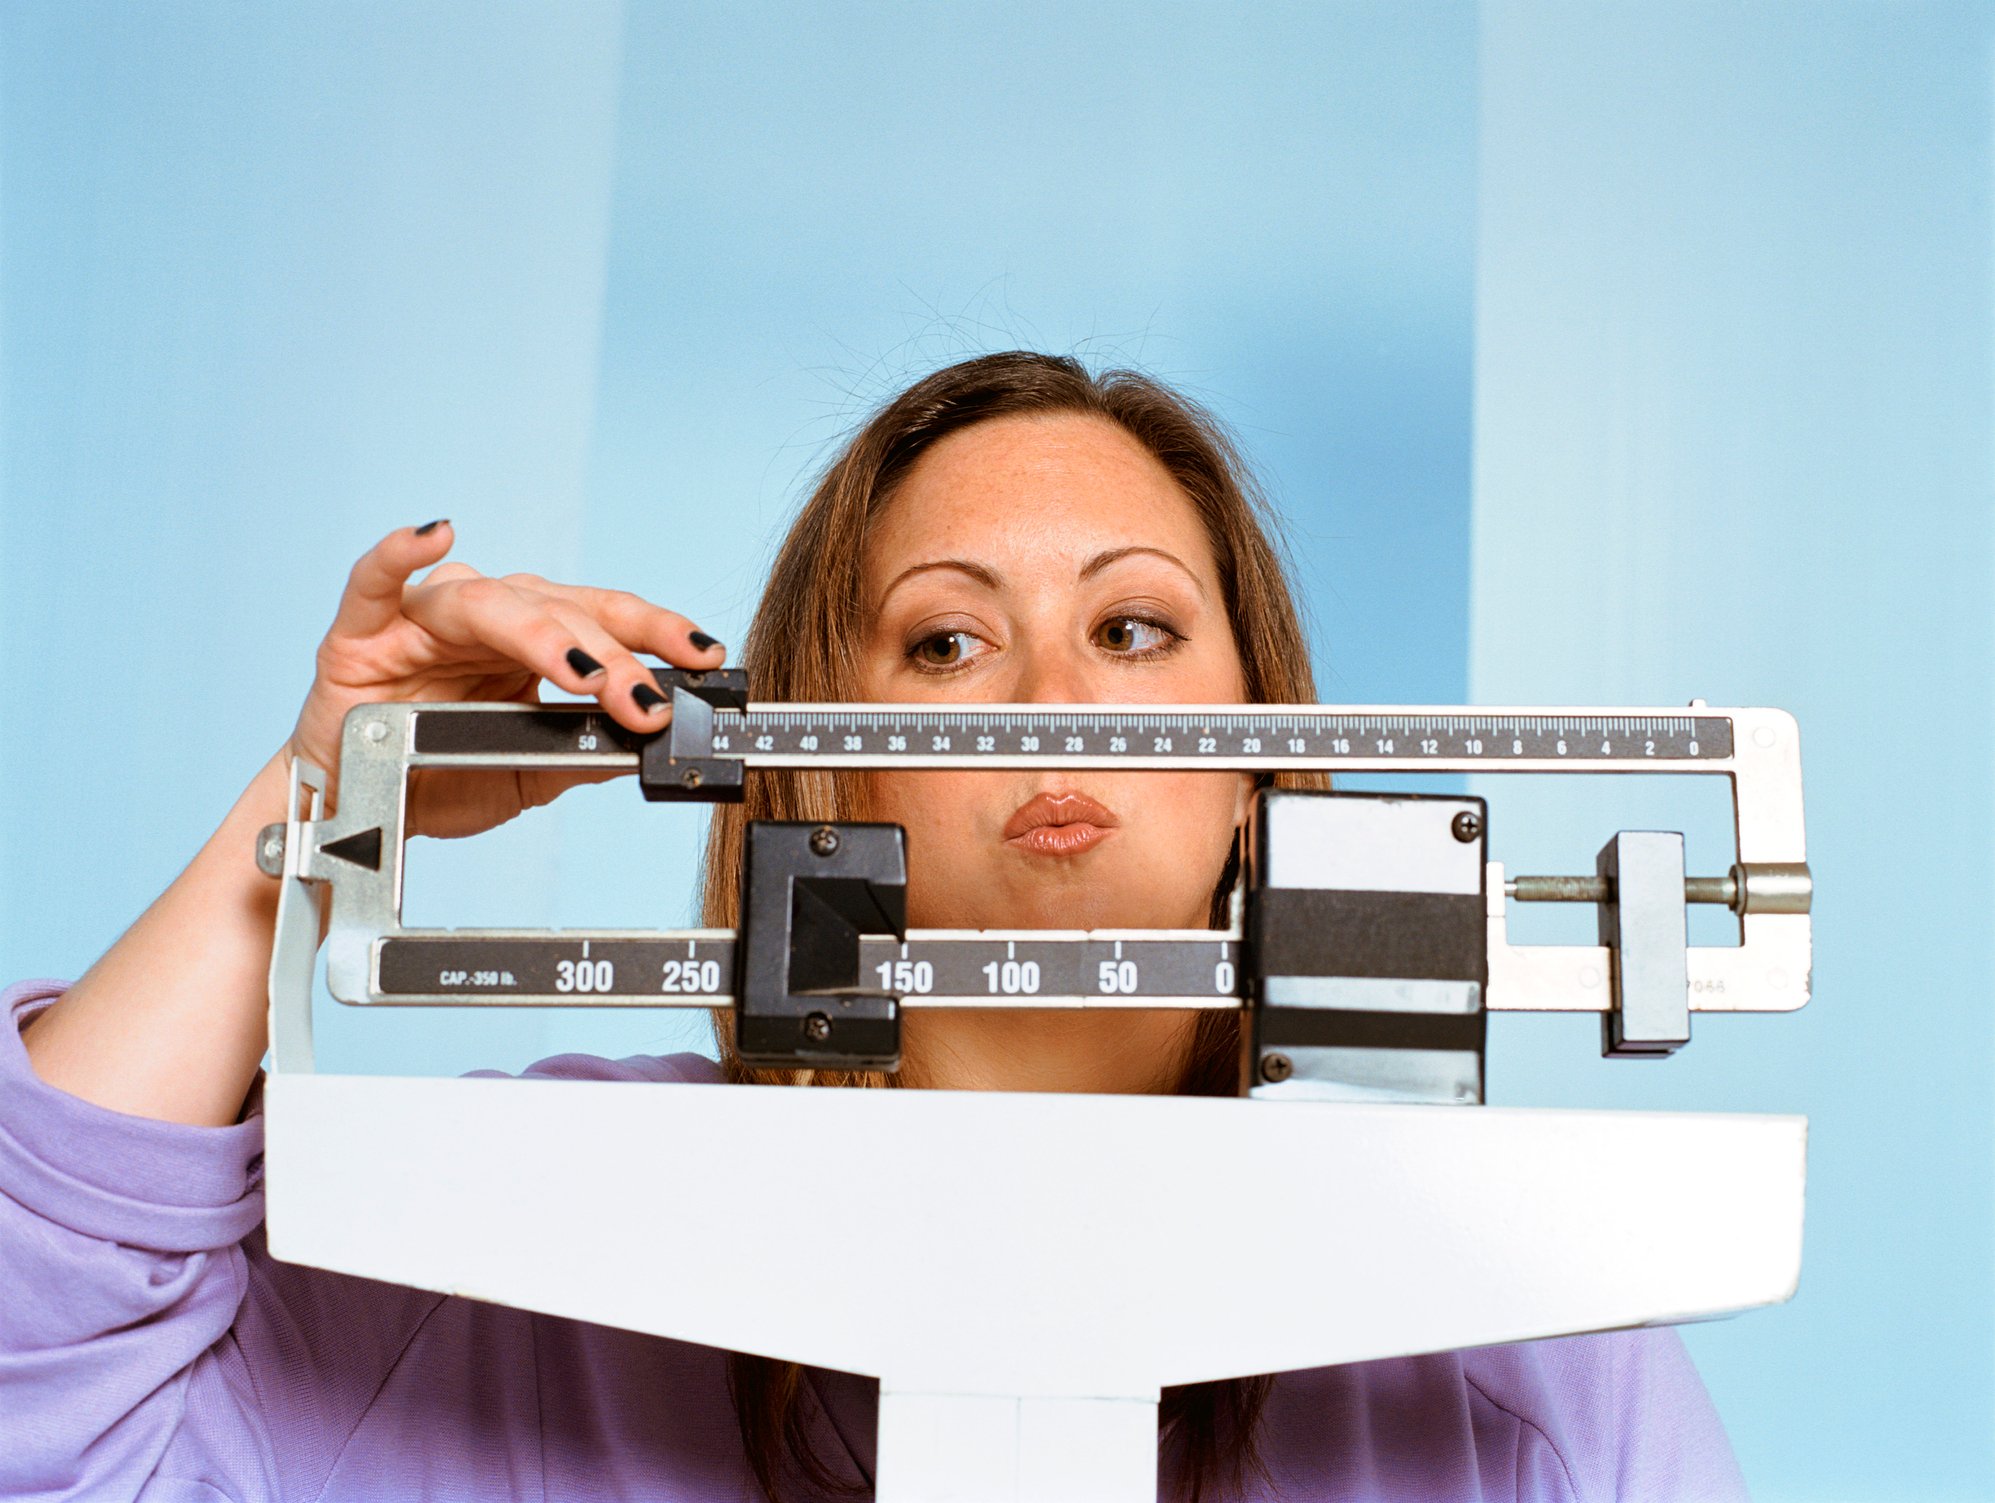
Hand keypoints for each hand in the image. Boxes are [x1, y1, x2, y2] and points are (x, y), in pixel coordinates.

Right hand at [288, 522, 723, 836]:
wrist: (358, 810)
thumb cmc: (436, 778)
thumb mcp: (525, 776)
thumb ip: (577, 755)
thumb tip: (642, 747)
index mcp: (535, 640)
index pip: (608, 619)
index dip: (659, 631)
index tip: (707, 655)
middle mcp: (489, 617)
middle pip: (559, 614)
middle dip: (609, 659)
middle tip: (643, 703)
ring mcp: (426, 618)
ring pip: (491, 604)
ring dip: (541, 635)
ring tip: (581, 671)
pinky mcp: (361, 633)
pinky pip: (376, 580)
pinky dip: (401, 551)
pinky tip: (435, 533)